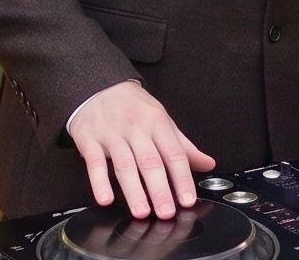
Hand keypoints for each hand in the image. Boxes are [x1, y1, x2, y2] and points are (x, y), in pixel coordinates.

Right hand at [67, 81, 215, 218]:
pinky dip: (99, 182)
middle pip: (150, 161)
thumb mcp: (161, 119)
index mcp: (158, 123)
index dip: (182, 178)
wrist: (97, 85)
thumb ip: (183, 145)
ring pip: (125, 164)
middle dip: (159, 189)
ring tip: (142, 212)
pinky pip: (95, 163)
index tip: (187, 200)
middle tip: (166, 212)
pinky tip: (105, 199)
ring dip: (133, 191)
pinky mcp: (90, 140)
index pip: (174, 153)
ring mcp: (112, 134)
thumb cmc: (133, 106)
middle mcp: (136, 128)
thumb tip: (208, 164)